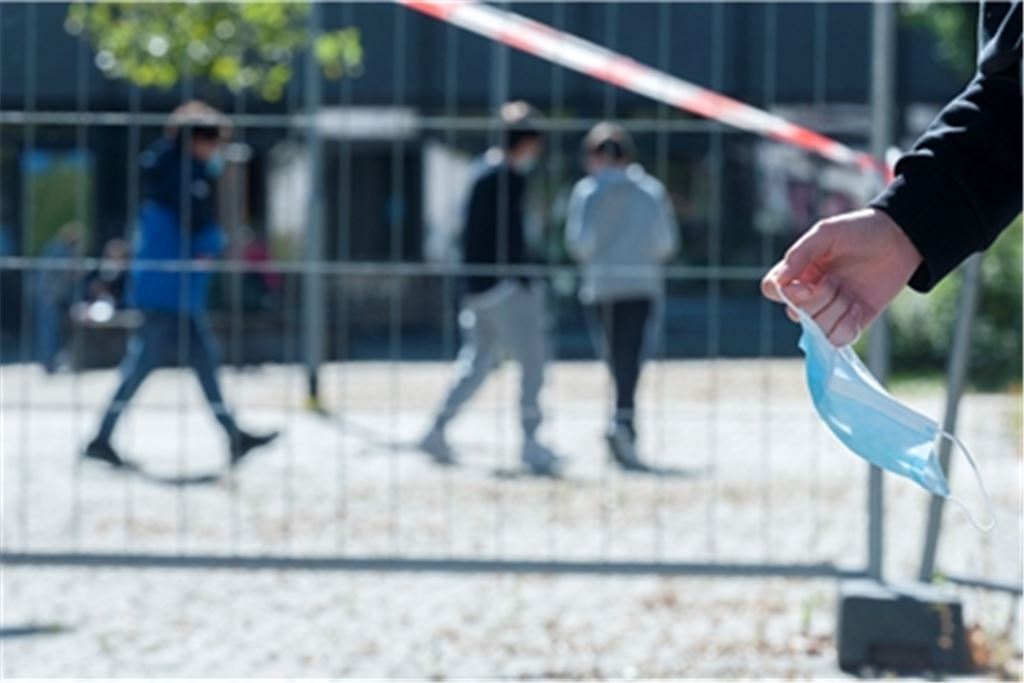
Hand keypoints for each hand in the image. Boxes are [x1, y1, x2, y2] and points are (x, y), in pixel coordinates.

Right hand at [760, 208, 922, 345]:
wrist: (900, 239)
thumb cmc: (860, 231)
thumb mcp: (827, 233)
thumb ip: (800, 253)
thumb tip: (780, 281)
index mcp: (797, 271)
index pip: (772, 290)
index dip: (786, 294)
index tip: (808, 284)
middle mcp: (809, 293)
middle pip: (795, 314)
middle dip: (818, 299)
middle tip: (837, 279)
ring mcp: (830, 309)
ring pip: (816, 330)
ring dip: (835, 311)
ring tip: (850, 294)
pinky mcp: (851, 322)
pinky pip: (837, 340)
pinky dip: (847, 326)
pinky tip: (858, 308)